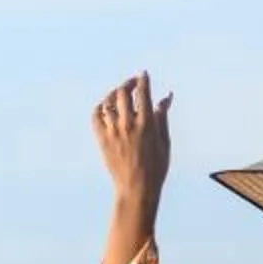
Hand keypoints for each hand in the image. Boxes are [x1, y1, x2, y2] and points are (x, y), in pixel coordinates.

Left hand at [93, 72, 170, 207]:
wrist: (136, 189)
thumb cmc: (155, 167)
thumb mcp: (164, 141)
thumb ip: (163, 116)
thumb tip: (166, 97)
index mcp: (146, 124)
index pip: (142, 93)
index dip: (142, 80)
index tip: (143, 74)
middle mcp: (128, 125)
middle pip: (123, 92)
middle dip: (128, 83)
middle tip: (132, 83)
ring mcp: (113, 132)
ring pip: (108, 102)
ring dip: (114, 94)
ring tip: (120, 94)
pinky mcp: (102, 140)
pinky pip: (96, 116)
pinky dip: (100, 108)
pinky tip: (107, 107)